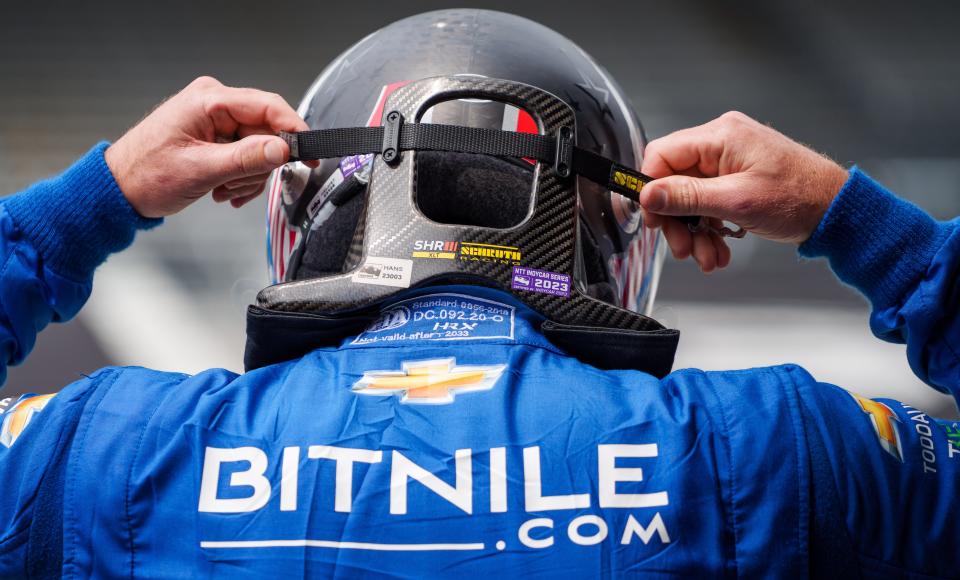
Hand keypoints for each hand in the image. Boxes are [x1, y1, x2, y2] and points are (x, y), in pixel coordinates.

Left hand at [105, 76, 315, 217]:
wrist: (119, 190)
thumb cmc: (145, 175)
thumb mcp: (200, 169)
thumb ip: (245, 159)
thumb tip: (282, 149)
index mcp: (209, 100)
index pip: (267, 107)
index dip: (293, 131)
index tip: (309, 153)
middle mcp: (214, 104)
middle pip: (266, 131)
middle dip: (260, 164)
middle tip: (242, 184)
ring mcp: (215, 121)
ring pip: (259, 148)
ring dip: (248, 176)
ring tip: (225, 190)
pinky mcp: (216, 137)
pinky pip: (247, 156)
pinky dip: (241, 177)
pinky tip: (223, 189)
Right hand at [639, 111, 848, 271]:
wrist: (838, 210)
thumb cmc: (800, 197)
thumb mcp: (736, 201)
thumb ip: (687, 197)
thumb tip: (648, 195)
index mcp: (720, 136)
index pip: (662, 155)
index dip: (651, 189)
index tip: (654, 219)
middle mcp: (722, 143)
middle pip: (674, 181)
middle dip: (677, 220)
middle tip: (683, 248)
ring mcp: (730, 161)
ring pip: (690, 198)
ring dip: (695, 232)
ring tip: (707, 256)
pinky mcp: (737, 179)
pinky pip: (708, 203)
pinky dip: (710, 229)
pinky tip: (720, 248)